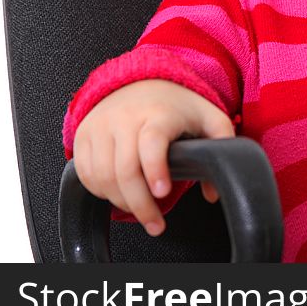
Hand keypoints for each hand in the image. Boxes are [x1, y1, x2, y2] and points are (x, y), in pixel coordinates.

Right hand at [72, 79, 234, 235]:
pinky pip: (85, 173)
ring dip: (121, 202)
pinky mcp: (84, 135)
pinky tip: (119, 195)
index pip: (151, 143)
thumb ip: (222, 147)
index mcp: (159, 114)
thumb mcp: (209, 118)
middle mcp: (125, 118)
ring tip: (140, 210)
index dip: (155, 169)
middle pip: (124, 169)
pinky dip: (100, 191)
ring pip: (102, 176)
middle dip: (140, 204)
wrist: (142, 80)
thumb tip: (212, 192)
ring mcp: (101, 126)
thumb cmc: (177, 105)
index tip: (163, 192)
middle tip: (156, 224)